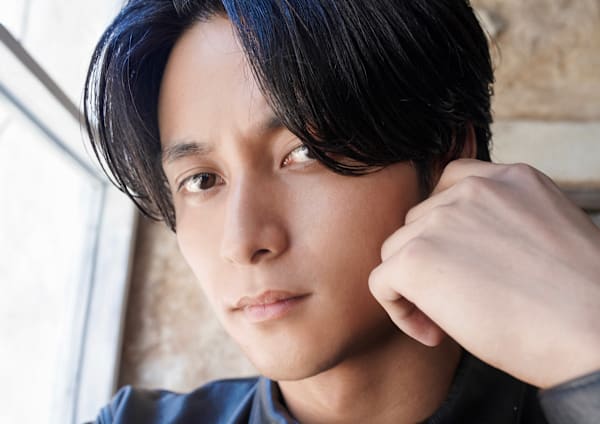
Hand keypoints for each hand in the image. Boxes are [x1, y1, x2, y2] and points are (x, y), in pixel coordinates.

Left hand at [369, 159, 599, 387]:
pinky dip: (399, 311)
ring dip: (415, 287)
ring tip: (450, 321)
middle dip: (432, 261)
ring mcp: (442, 219)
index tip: (461, 262)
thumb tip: (461, 245)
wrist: (595, 336)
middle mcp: (472, 190)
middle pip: (418, 222)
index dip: (445, 228)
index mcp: (510, 178)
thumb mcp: (548, 233)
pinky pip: (381, 282)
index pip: (450, 186)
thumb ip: (503, 221)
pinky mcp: (417, 258)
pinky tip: (434, 335)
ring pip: (397, 251)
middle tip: (462, 300)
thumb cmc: (580, 301)